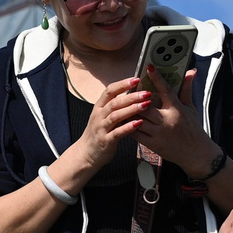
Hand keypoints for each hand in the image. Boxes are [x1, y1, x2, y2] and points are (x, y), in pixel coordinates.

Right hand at [51, 77, 148, 191]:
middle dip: (132, 96)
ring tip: (145, 105)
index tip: (136, 79)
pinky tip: (139, 123)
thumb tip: (133, 94)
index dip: (123, 84)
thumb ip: (115, 106)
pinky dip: (128, 127)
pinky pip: (117, 133)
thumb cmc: (98, 133)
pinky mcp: (106, 141)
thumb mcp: (103, 116)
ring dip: (131, 109)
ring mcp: (101, 128)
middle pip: (115, 102)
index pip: (110, 91)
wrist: (86, 153)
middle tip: (146, 93)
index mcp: (99, 107)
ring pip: (116, 116)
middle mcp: (99, 116)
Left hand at [131, 69, 215, 175]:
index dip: (157, 78)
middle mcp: (167, 121)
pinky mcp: (153, 144)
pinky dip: (129, 126)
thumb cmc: (193, 129)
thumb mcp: (191, 108)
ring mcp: (159, 134)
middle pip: (145, 106)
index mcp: (177, 110)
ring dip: (129, 112)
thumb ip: (186, 90)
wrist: (195, 154)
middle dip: (135, 99)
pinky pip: (136, 134)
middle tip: (127, 91)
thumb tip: (191, 71)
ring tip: (122, 105)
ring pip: (138, 120)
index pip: (166, 90)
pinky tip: (125, 120)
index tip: (149, 68)